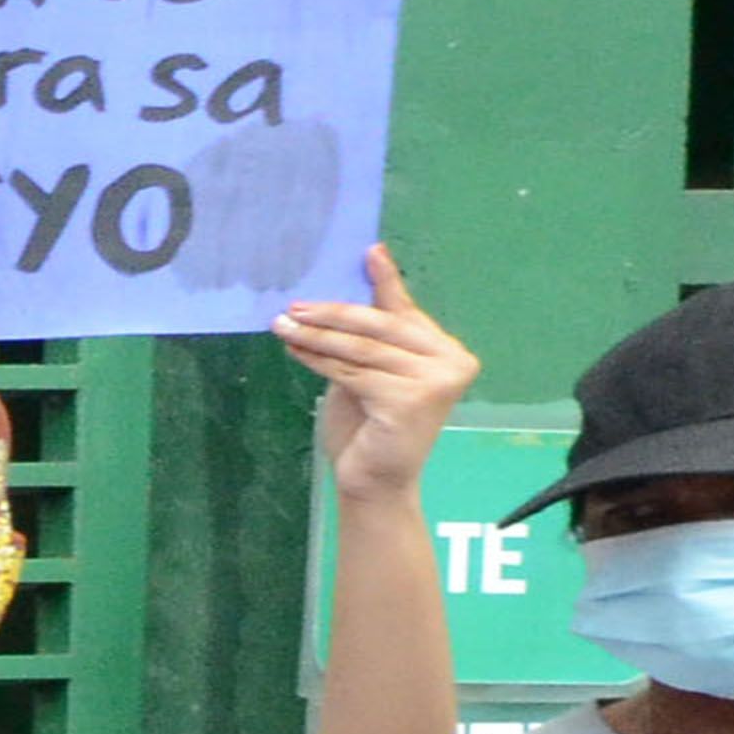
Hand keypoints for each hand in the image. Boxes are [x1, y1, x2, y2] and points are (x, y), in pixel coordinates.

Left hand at [278, 249, 480, 504]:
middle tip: (294, 306)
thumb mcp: (370, 375)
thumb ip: (369, 341)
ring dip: (316, 336)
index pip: (406, 311)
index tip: (369, 251)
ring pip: (362, 349)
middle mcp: (451, 362)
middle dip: (333, 314)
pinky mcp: (409, 399)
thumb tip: (341, 301)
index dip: (386, 281)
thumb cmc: (370, 429)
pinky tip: (294, 350)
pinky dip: (318, 359)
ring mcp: (434, 381)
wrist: (375, 482)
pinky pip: (352, 371)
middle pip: (381, 327)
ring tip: (283, 325)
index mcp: (448, 352)